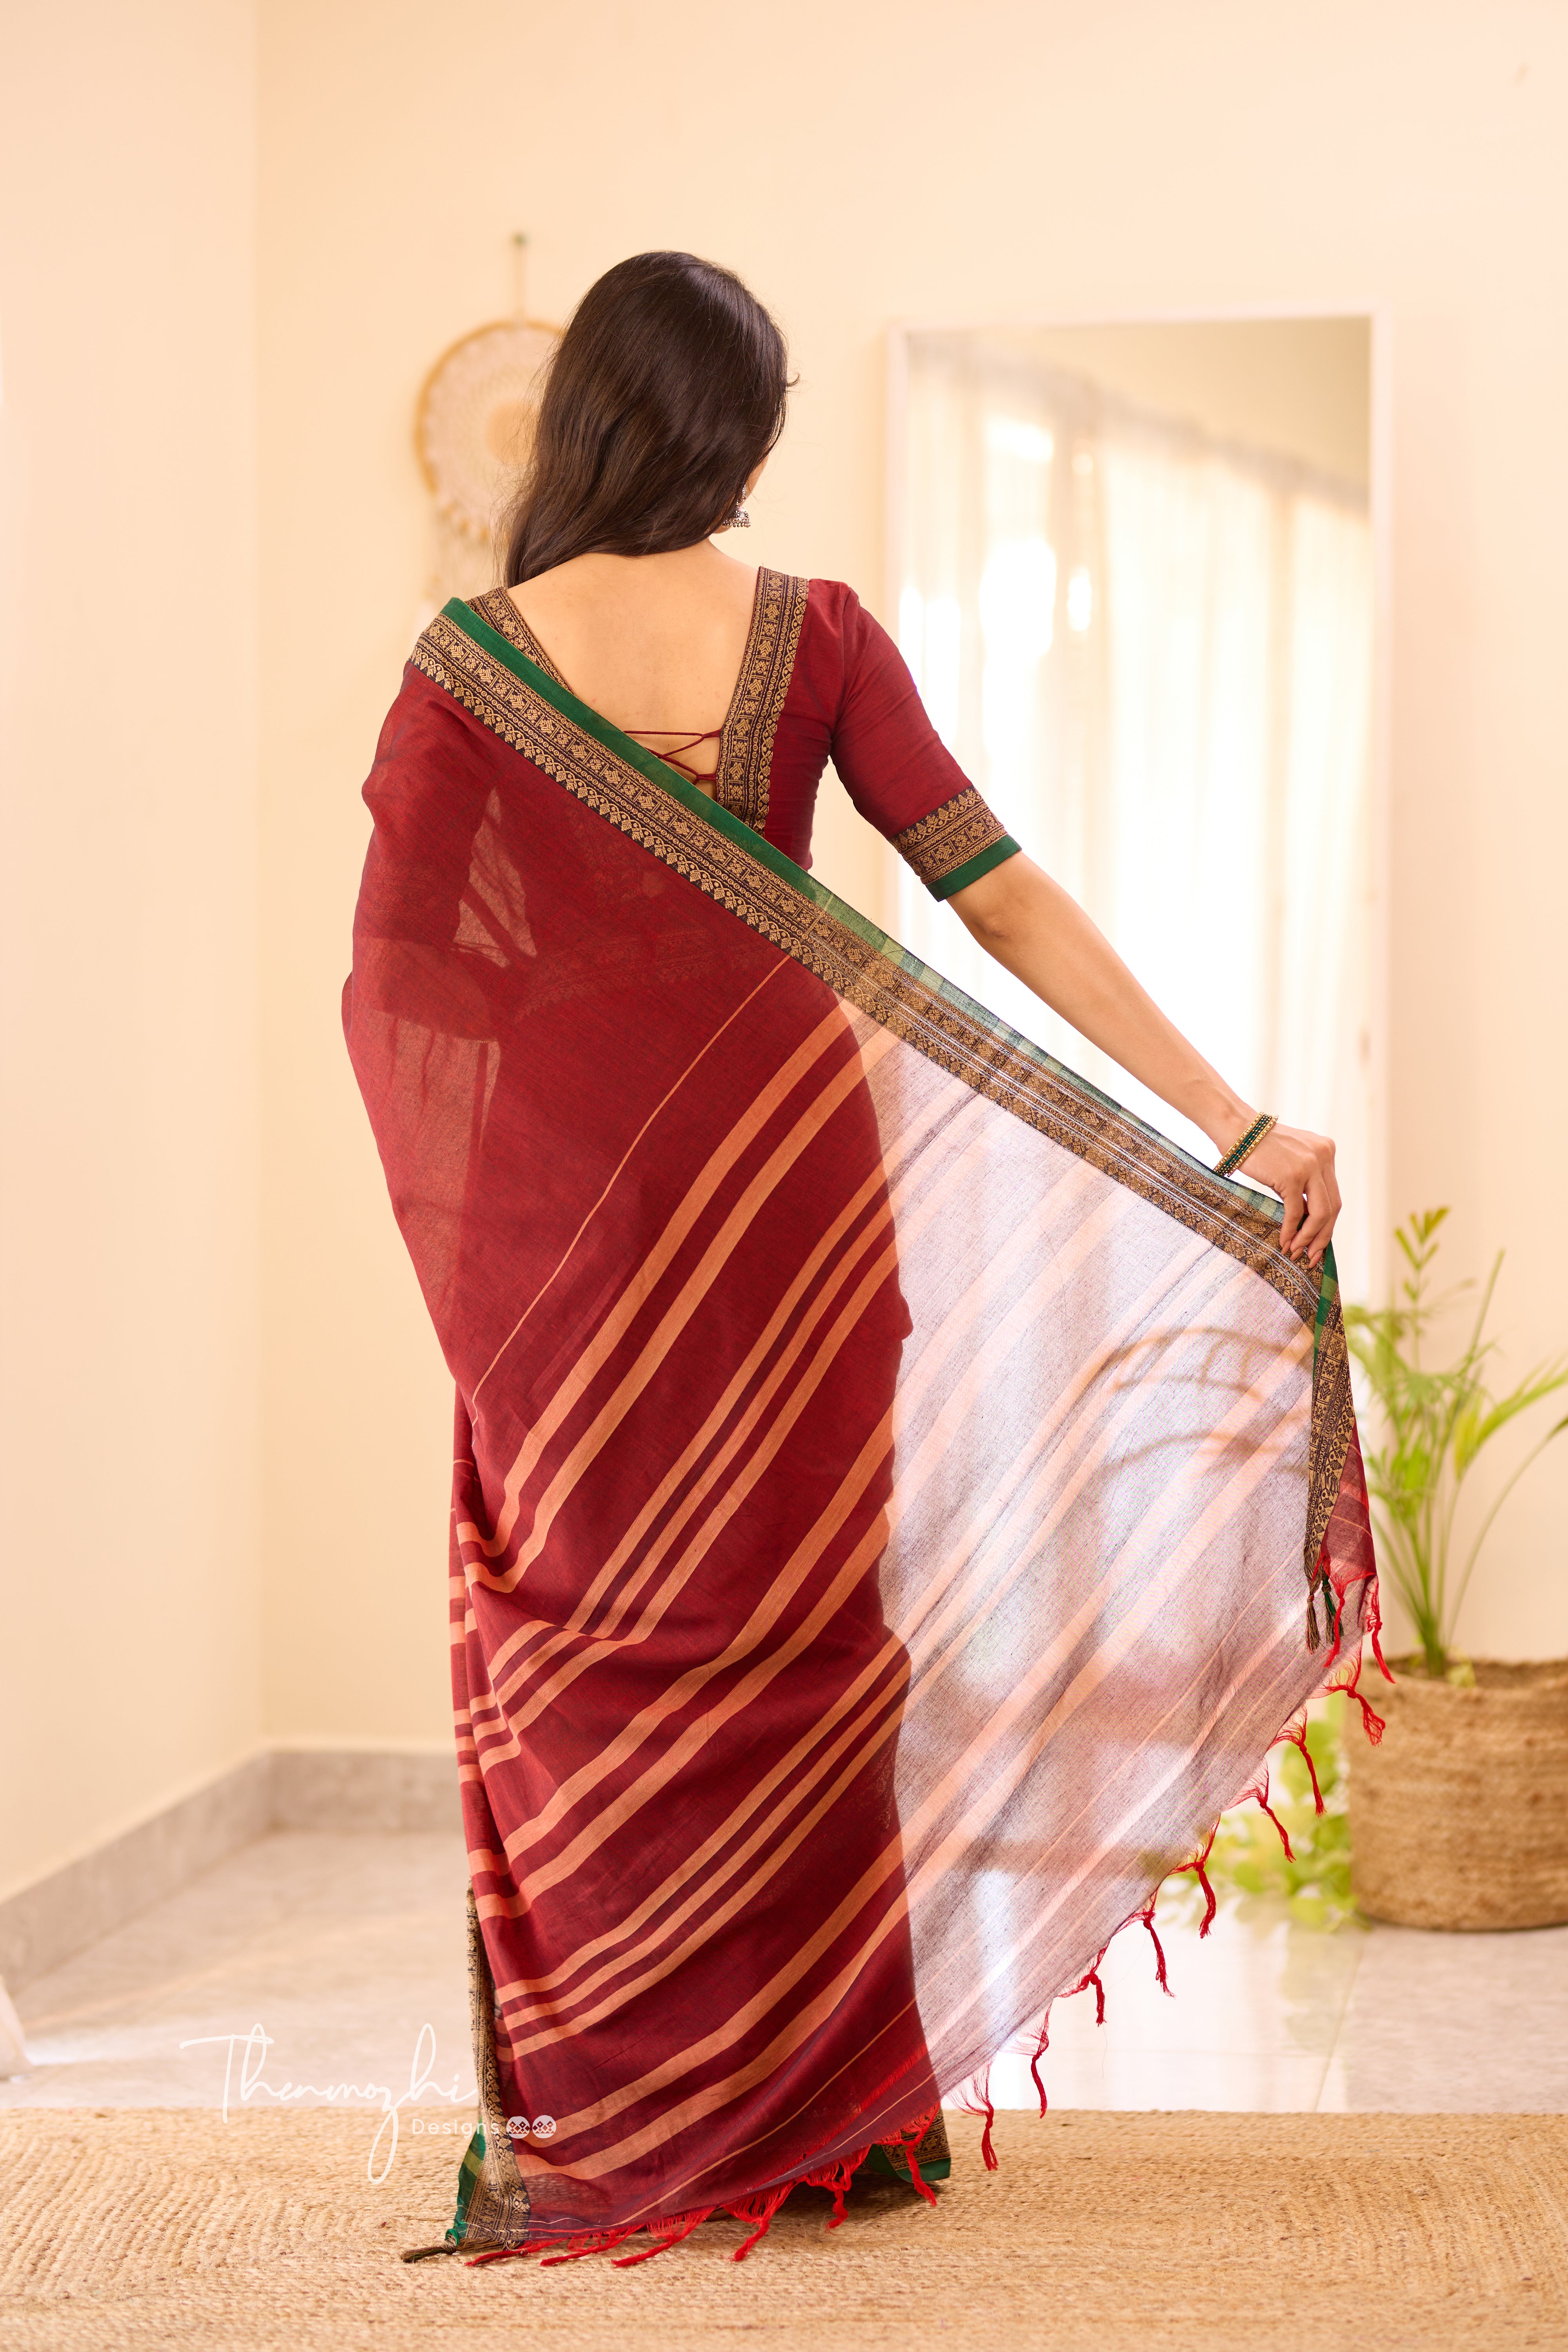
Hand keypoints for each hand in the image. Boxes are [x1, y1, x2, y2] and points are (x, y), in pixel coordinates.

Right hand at [1224, 1119, 1339, 1267]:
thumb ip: (1304, 1184)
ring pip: (1321, 1212)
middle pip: (1334, 1206)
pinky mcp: (1291, 1175)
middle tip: (1313, 1256)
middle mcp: (1323, 1156)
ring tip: (1297, 1252)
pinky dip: (1292, 1231)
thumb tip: (1308, 1219)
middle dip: (1323, 1236)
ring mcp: (1310, 1165)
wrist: (1235, 1129)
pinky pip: (1296, 1211)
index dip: (1328, 1223)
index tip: (1318, 1243)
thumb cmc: (1256, 1147)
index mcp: (1326, 1151)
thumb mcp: (1290, 1162)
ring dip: (1309, 1237)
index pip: (1334, 1195)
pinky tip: (1284, 1242)